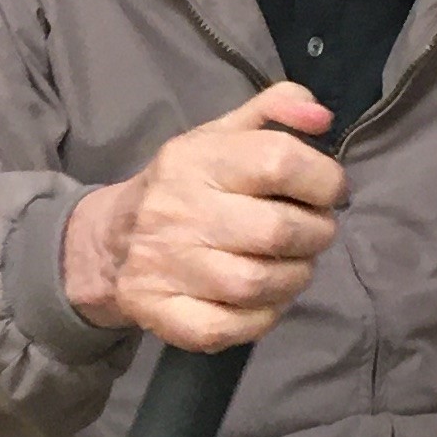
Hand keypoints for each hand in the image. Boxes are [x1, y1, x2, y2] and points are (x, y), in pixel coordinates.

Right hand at [64, 82, 345, 349]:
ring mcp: (166, 266)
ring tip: (292, 265)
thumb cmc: (184, 186)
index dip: (323, 180)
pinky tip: (265, 300)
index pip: (278, 161)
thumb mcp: (222, 135)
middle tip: (315, 233)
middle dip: (317, 234)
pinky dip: (262, 318)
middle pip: (277, 229)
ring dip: (295, 278)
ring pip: (257, 283)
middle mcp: (178, 210)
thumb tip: (320, 117)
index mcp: (196, 159)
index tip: (328, 191)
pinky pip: (230, 327)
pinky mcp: (163, 313)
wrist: (109, 241)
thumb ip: (274, 109)